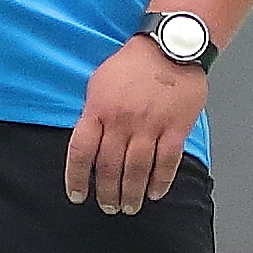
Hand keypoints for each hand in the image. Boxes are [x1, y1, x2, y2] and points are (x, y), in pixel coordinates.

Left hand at [64, 37, 208, 214]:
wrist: (170, 45)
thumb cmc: (133, 63)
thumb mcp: (99, 83)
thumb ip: (93, 113)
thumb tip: (88, 143)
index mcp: (99, 109)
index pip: (81, 152)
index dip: (76, 178)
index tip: (77, 196)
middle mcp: (122, 121)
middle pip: (109, 167)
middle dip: (107, 193)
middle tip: (108, 206)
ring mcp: (150, 125)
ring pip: (136, 170)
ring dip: (131, 194)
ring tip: (129, 207)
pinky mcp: (176, 128)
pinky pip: (166, 162)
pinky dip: (160, 181)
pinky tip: (155, 193)